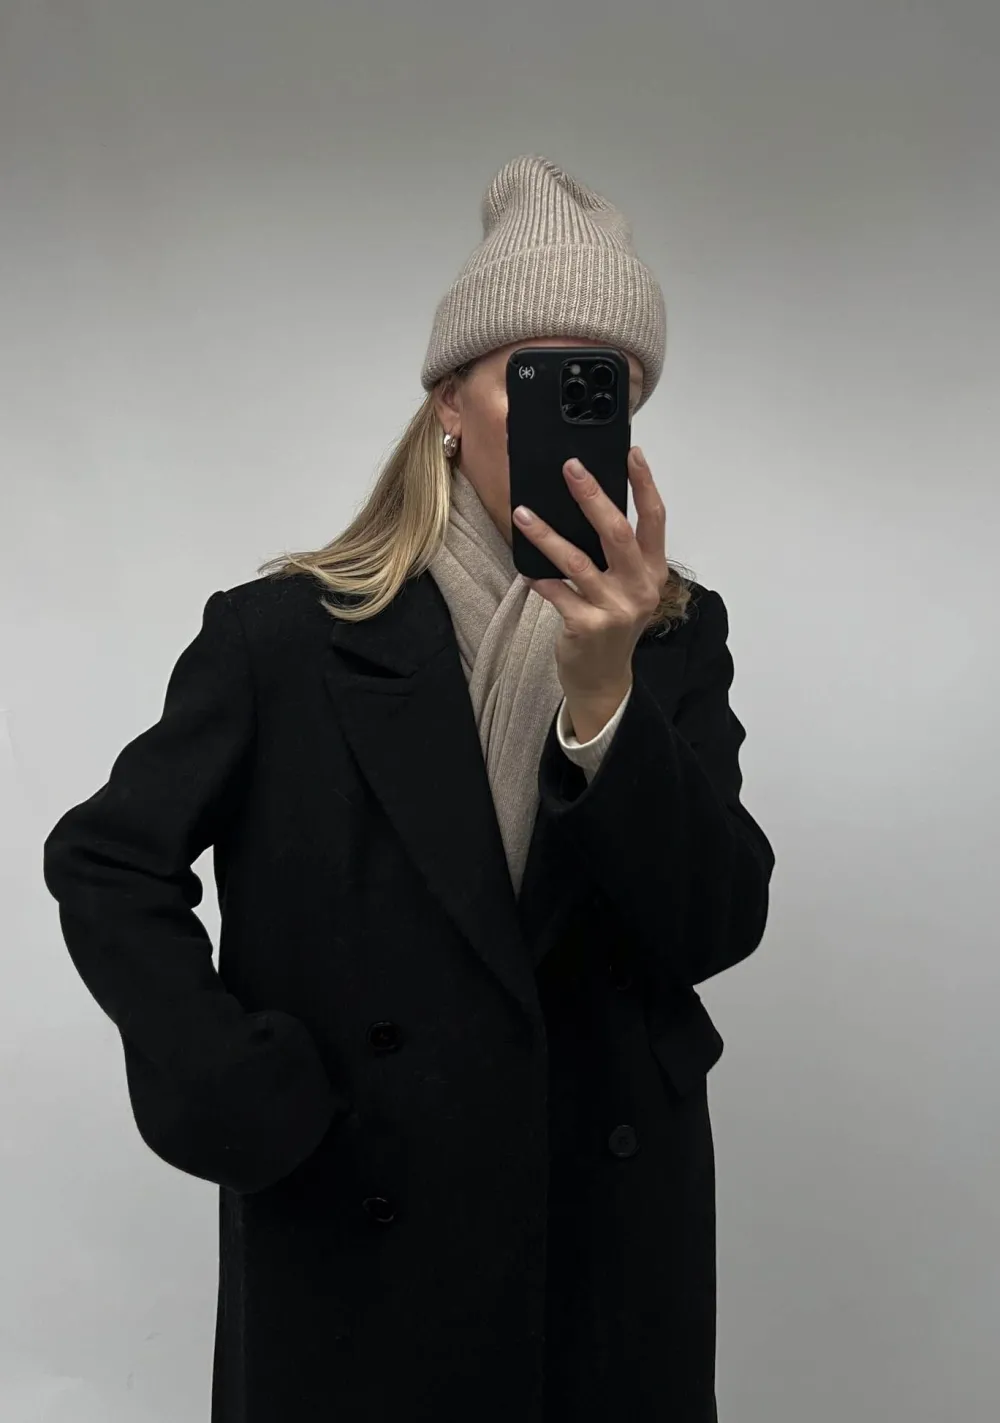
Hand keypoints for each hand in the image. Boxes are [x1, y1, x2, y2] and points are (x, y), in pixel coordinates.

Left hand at [513, 446, 667, 739]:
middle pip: (617, 531)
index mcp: (654, 571)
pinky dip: (539, 577)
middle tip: (570, 467)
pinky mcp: (586, 626)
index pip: (655, 519)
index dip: (645, 484)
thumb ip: (617, 553)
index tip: (631, 452)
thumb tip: (588, 502)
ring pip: (577, 560)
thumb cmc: (611, 623)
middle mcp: (640, 588)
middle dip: (592, 496)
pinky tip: (525, 566)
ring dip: (546, 534)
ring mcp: (615, 609)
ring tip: (522, 513)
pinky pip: (556, 592)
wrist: (603, 678)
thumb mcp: (627, 587)